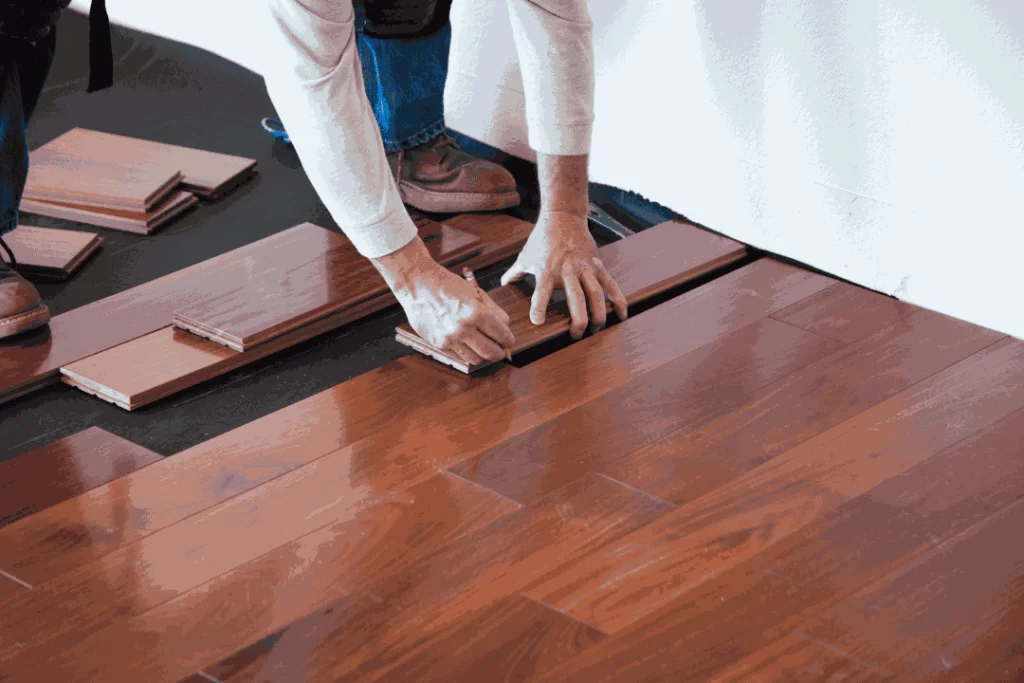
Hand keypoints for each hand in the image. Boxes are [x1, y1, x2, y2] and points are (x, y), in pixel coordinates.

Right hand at [373, 237, 513, 365]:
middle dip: (500, 353)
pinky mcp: (439, 344)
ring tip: (483, 347)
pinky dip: (466, 352)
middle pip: (491, 353)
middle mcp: (464, 329)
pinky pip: (459, 355)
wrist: (418, 285)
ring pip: (476, 359)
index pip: (502, 335)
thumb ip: (494, 311)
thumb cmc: (448, 285)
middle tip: (501, 350)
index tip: (509, 341)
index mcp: (477, 313)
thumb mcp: (476, 293)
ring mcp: (450, 339)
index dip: (508, 341)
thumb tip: (506, 328)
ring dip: (483, 355)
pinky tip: (466, 343)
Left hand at [501, 210, 627, 339]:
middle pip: (575, 298)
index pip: (541, 292)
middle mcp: (567, 270)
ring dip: (599, 313)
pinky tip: (621, 315)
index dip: (539, 307)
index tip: (538, 322)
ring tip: (598, 329)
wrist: (564, 216)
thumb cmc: (542, 238)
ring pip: (596, 294)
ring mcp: (585, 268)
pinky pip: (610, 284)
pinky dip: (618, 300)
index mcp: (546, 270)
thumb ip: (514, 273)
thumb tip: (502, 285)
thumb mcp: (524, 255)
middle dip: (578, 319)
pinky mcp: (598, 265)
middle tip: (576, 335)